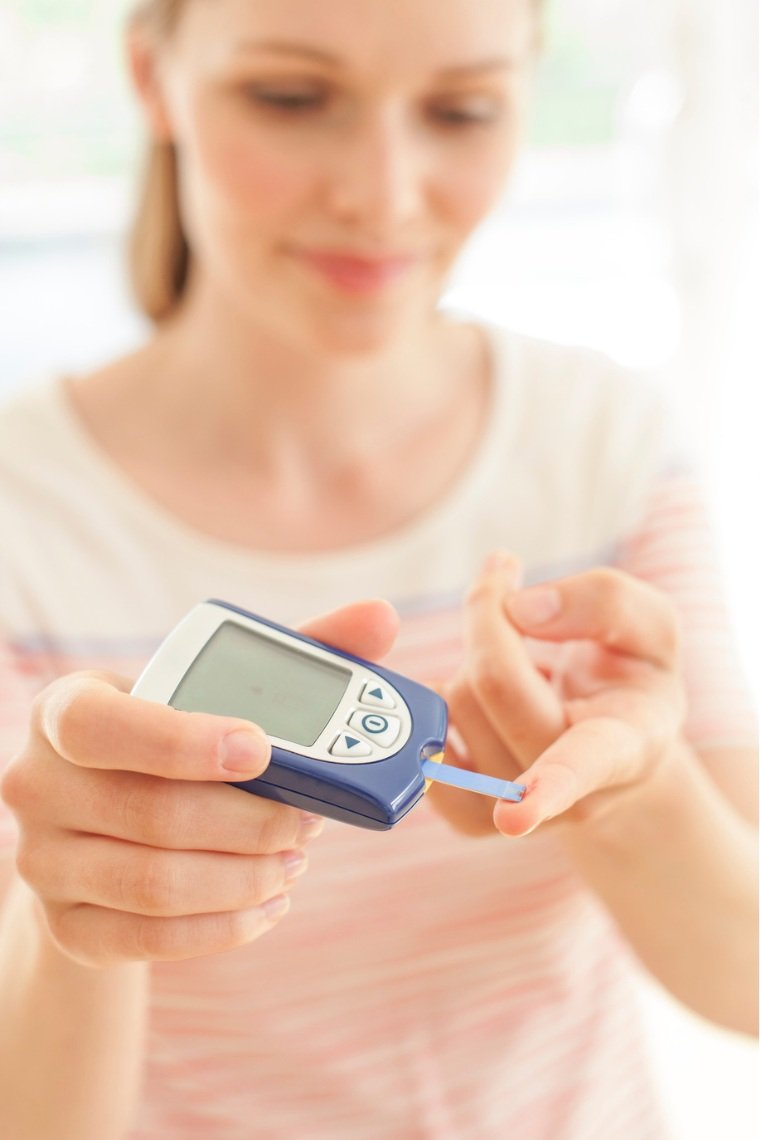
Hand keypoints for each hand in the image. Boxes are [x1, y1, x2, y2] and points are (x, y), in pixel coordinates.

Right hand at [0, 600, 398, 966]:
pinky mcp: (69, 927)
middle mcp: (38, 785)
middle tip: (310, 818)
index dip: (182, 742)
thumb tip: (380, 618)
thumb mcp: (218, 690)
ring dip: (247, 876)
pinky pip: (152, 941)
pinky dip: (226, 925)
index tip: (261, 749)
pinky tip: (268, 902)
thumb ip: (297, 651)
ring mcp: (44, 862)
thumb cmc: (174, 738)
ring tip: (296, 857)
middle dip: (252, 821)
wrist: (101, 822)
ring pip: (158, 885)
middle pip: (152, 815)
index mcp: (66, 711)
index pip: (103, 726)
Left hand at [428, 554, 685, 837]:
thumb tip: (521, 610)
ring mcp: (520, 816)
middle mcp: (573, 795)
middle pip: (494, 686)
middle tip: (503, 573)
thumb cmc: (635, 676)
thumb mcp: (650, 624)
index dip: (546, 788)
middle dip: (488, 616)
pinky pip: (422, 749)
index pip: (584, 764)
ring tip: (515, 657)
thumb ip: (602, 601)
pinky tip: (470, 692)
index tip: (514, 819)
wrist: (620, 744)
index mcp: (628, 746)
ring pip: (456, 703)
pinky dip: (433, 704)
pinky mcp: (470, 818)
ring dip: (471, 657)